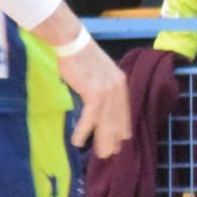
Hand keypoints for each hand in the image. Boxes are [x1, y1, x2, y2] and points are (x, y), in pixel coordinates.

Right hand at [58, 33, 132, 158]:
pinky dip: (84, 130)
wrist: (72, 42)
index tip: (123, 139)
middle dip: (114, 138)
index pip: (123, 109)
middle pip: (116, 118)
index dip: (123, 125)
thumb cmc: (81, 56)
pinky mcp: (94, 92)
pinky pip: (90, 117)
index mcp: (119, 82)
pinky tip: (78, 141)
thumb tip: (98, 100)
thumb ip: (102, 86)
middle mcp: (117, 87)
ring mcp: (107, 91)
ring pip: (106, 121)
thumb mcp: (98, 72)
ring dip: (102, 140)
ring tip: (101, 154)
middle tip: (111, 154)